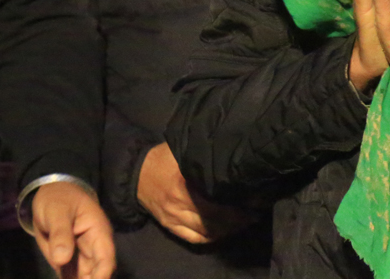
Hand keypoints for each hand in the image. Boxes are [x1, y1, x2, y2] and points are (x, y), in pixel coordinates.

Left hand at [31, 180, 114, 278]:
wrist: (50, 194)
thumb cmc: (58, 199)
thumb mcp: (57, 211)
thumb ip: (60, 233)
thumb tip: (62, 259)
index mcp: (98, 232)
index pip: (105, 258)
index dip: (101, 276)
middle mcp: (93, 247)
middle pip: (96, 273)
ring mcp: (80, 255)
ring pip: (83, 277)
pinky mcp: (68, 261)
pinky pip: (70, 276)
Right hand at [136, 142, 254, 243]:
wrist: (135, 173)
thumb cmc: (163, 158)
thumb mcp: (182, 150)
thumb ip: (202, 155)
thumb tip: (230, 152)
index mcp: (183, 182)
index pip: (215, 200)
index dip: (236, 204)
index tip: (254, 199)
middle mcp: (179, 203)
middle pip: (214, 218)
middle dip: (237, 219)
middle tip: (254, 213)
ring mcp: (174, 217)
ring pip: (206, 231)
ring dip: (227, 230)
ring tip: (244, 222)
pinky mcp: (169, 226)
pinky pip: (194, 238)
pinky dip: (211, 238)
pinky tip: (224, 232)